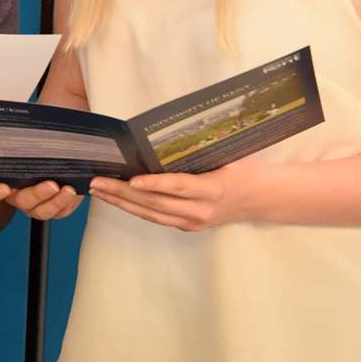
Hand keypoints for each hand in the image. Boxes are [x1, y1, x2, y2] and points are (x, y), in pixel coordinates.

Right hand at [0, 135, 82, 220]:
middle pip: (20, 201)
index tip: (3, 186)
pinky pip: (58, 212)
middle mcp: (16, 194)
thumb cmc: (31, 136)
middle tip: (50, 184)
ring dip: (54, 201)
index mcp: (0, 180)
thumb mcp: (13, 132)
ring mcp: (35, 202)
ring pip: (40, 211)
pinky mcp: (54, 206)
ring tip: (66, 188)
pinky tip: (72, 190)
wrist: (56, 136)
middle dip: (35, 194)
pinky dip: (66, 202)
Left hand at [88, 159, 262, 231]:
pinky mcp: (189, 226)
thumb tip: (164, 135)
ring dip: (122, 203)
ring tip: (99, 190)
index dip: (154, 185)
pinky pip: (157, 217)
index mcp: (213, 189)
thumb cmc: (244, 169)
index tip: (131, 180)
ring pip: (152, 214)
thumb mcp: (226, 155)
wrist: (263, 198)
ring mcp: (195, 222)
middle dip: (123, 193)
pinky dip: (135, 208)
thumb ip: (197, 151)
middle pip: (156, 203)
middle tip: (97, 182)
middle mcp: (202, 211)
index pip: (178, 187)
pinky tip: (117, 198)